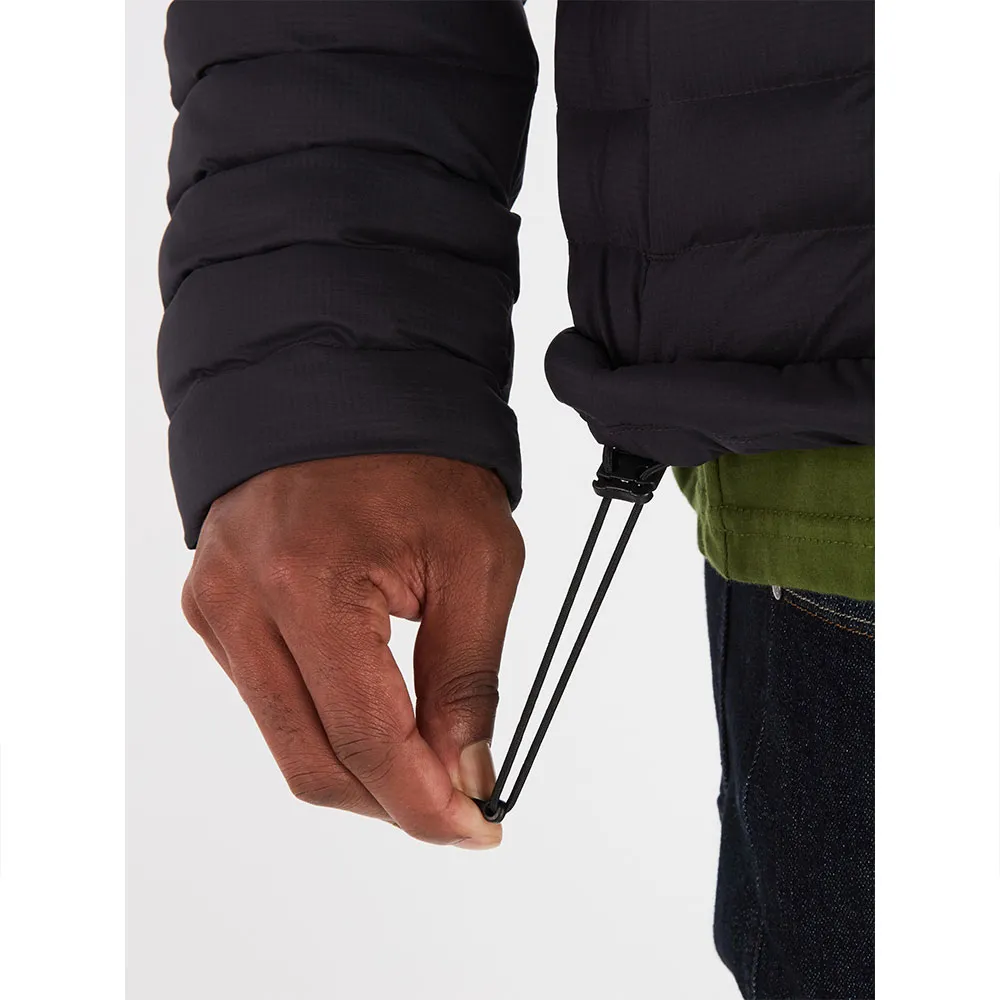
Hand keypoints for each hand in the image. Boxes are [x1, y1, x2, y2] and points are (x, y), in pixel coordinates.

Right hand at [181, 454, 523, 847]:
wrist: (343, 388)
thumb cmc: (420, 460)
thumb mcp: (477, 560)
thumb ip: (468, 677)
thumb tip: (467, 777)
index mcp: (309, 581)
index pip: (365, 739)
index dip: (424, 804)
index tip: (477, 828)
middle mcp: (241, 602)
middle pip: (312, 762)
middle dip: (392, 801)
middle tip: (458, 805)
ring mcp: (216, 607)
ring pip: (287, 741)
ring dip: (360, 767)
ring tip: (426, 753)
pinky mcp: (212, 610)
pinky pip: (269, 699)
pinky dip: (327, 723)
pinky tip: (376, 706)